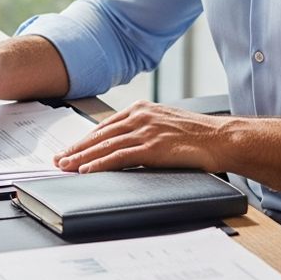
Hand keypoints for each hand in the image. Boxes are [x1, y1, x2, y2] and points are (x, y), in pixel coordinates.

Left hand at [53, 100, 227, 172]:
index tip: (70, 149)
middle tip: (58, 160)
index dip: (85, 139)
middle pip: (100, 135)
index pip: (105, 126)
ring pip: (105, 146)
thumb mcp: (165, 125)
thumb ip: (144, 130)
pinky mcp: (152, 147)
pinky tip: (87, 170)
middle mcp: (140, 116)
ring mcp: (146, 131)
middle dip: (76, 149)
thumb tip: (124, 145)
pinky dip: (100, 164)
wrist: (222, 138)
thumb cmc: (198, 135)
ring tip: (65, 167)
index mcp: (142, 109)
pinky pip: (119, 157)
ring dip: (81, 158)